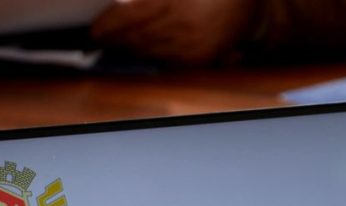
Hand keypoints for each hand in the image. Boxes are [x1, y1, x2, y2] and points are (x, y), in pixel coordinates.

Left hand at [92, 0, 253, 65]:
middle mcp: (183, 26)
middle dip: (116, 40)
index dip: (108, 25)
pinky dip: (151, 55)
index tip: (94, 31)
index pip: (129, 16)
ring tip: (117, 44)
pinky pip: (166, 60)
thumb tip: (122, 5)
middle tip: (101, 39)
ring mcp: (192, 46)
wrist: (251, 6)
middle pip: (136, 37)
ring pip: (148, 51)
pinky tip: (142, 51)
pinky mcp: (200, 59)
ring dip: (130, 49)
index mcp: (177, 2)